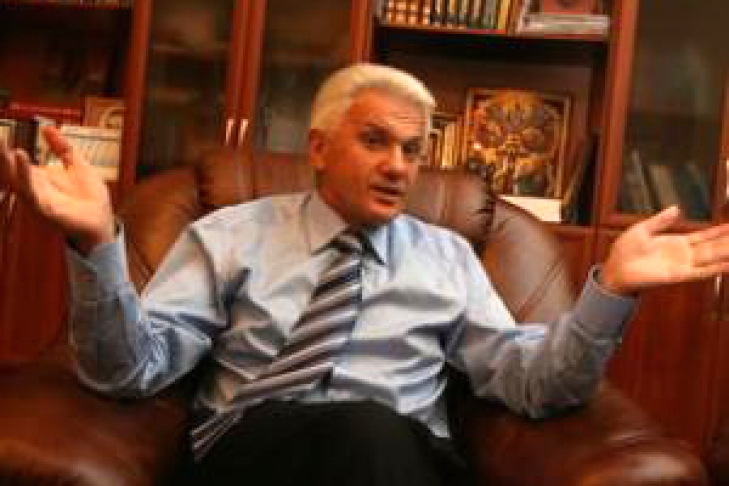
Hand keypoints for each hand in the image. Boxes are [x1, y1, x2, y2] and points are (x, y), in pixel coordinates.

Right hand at [0, 125, 113, 253]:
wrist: (103, 221)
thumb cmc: (90, 198)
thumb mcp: (77, 164)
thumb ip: (62, 147)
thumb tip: (47, 128)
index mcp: (39, 178)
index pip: (16, 161)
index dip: (6, 149)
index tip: (0, 134)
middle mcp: (34, 188)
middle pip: (11, 171)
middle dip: (2, 156)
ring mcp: (38, 200)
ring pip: (18, 182)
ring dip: (10, 165)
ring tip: (6, 149)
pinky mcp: (46, 211)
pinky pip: (32, 195)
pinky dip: (26, 180)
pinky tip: (23, 165)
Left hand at [601, 206, 728, 295]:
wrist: (615, 268)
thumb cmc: (625, 250)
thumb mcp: (643, 229)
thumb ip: (661, 220)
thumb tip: (677, 208)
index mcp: (676, 243)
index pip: (704, 236)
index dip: (719, 232)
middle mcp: (683, 254)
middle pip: (714, 247)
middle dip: (728, 242)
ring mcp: (683, 265)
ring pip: (712, 258)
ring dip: (727, 254)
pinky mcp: (678, 275)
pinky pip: (701, 271)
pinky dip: (716, 268)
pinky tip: (728, 265)